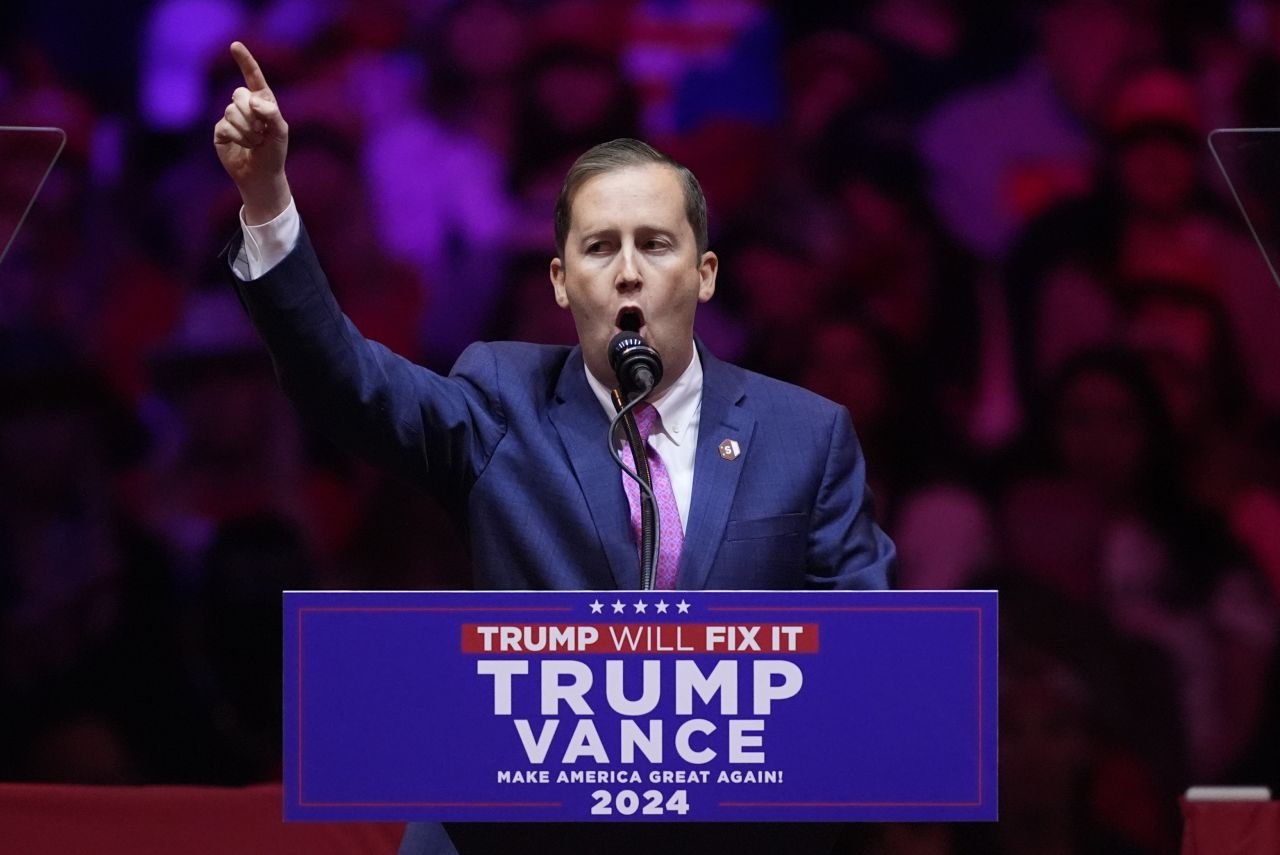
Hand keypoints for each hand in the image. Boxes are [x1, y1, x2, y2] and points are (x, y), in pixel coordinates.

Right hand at [213, 41, 290, 223]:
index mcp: (262, 101)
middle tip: (261, 133)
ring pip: (231, 111)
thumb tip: (253, 100)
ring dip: (247, 130)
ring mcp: (230, 117)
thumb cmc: (275, 152)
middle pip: (239, 94)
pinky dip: (238, 138)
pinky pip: (224, 126)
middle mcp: (245, 106)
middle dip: (252, 115)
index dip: (245, 61)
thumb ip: (271, 112)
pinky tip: (244, 146)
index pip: (253, 77)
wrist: (262, 175)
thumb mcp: (280, 131)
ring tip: (254, 142)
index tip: (235, 45)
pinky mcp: (220, 130)